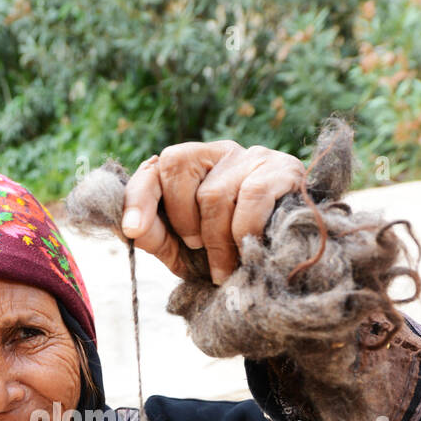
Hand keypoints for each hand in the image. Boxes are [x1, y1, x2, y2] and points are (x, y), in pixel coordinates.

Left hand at [120, 141, 305, 284]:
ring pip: (214, 192)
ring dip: (215, 241)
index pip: (155, 167)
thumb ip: (157, 236)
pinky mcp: (284, 170)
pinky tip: (248, 254)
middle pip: (179, 166)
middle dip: (181, 218)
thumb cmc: (233, 254)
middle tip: (196, 248)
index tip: (132, 229)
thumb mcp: (186, 251)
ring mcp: (254, 156)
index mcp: (193, 168)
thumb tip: (131, 226)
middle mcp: (220, 152)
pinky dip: (242, 232)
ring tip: (223, 268)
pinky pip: (252, 197)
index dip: (139, 196)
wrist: (289, 263)